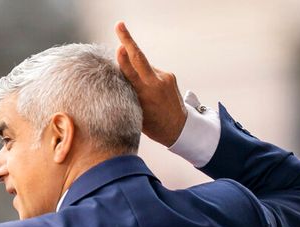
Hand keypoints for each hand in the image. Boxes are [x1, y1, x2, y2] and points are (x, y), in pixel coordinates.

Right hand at [114, 21, 186, 146]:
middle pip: (140, 58)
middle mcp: (157, 83)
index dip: (124, 61)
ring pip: (143, 67)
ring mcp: (165, 77)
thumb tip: (120, 74)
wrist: (180, 128)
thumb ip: (129, 93)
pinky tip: (149, 90)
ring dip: (136, 70)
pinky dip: (145, 76)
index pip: (132, 74)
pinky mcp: (170, 75)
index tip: (120, 48)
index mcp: (146, 95)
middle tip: (119, 25)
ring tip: (141, 91)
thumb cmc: (153, 125)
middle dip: (128, 40)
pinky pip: (151, 71)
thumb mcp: (136, 112)